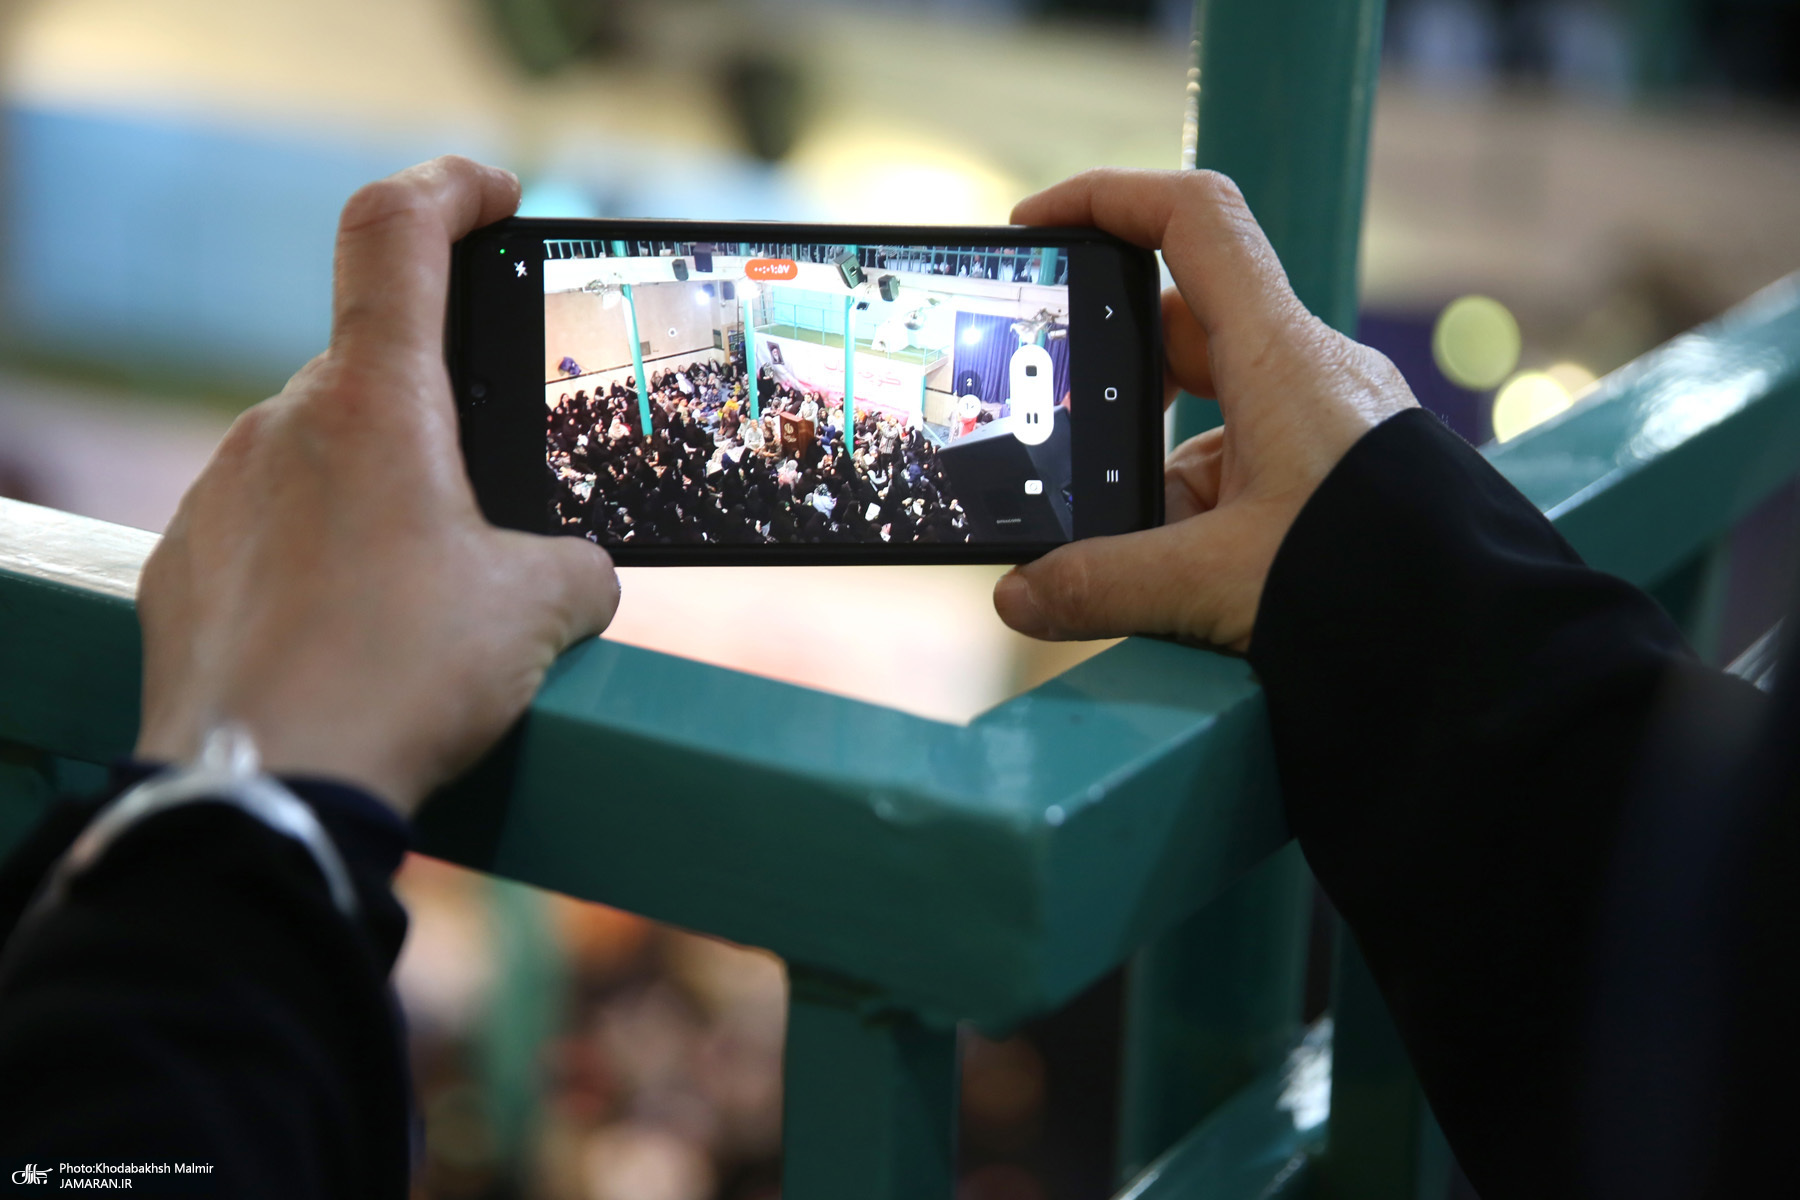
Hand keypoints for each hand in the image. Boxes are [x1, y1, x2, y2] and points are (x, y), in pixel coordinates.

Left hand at [135, 157, 620, 814]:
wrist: (269, 792)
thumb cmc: (405, 679)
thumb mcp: (542, 611)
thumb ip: (576, 563)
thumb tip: (577, 573)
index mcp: (377, 403)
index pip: (397, 230)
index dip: (451, 189)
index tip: (493, 196)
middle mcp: (283, 425)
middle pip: (376, 374)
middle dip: (440, 427)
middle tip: (489, 516)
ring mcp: (221, 492)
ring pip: (320, 458)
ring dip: (380, 501)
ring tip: (423, 606)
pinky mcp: (185, 564)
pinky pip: (268, 526)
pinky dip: (320, 557)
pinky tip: (354, 638)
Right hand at [993, 168, 1416, 651]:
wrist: (1486, 643)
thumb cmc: (1382, 586)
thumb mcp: (1217, 583)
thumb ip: (1104, 585)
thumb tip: (1020, 596)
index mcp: (1281, 357)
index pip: (1191, 220)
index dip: (1106, 198)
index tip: (1038, 225)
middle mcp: (1308, 371)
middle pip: (1181, 328)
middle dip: (1114, 386)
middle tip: (1064, 430)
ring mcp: (1328, 420)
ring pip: (1212, 413)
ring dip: (1157, 474)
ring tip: (1139, 554)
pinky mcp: (1338, 470)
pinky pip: (1247, 464)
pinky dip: (1201, 511)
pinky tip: (1185, 579)